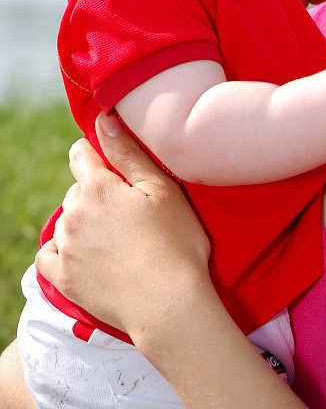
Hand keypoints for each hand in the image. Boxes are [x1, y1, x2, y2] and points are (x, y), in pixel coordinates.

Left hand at [35, 113, 210, 336]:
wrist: (169, 305)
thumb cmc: (176, 242)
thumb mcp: (161, 189)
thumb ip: (128, 153)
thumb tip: (103, 120)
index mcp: (97, 187)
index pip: (80, 154)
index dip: (96, 154)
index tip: (115, 168)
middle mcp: (73, 214)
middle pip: (78, 190)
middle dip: (97, 193)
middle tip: (130, 212)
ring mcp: (65, 248)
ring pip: (68, 221)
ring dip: (85, 222)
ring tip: (118, 239)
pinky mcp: (63, 279)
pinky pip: (49, 255)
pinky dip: (63, 251)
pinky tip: (86, 255)